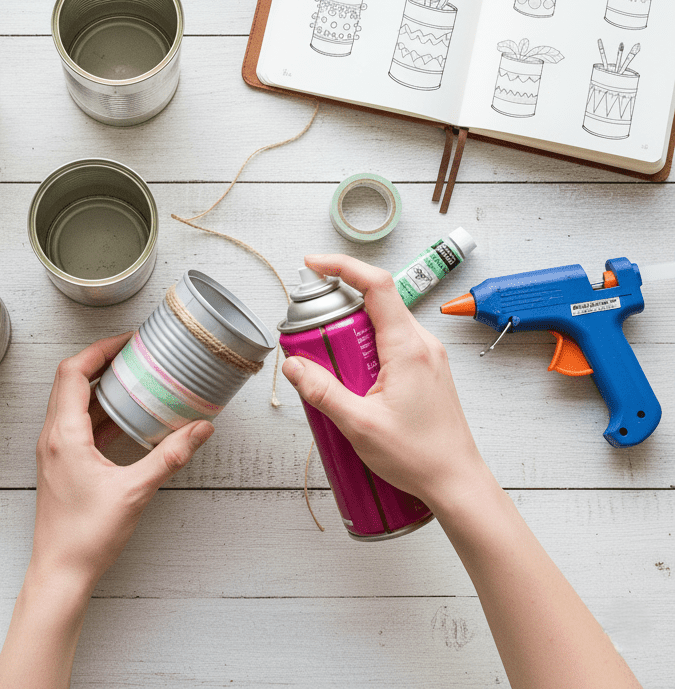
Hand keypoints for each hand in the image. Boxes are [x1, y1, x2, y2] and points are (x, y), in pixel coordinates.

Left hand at [31, 334, 214, 592]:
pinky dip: (98, 411)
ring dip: (99, 385)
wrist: (61, 572)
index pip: (72, 372)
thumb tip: (200, 429)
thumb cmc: (87, 536)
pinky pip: (76, 423)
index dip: (99, 349)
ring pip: (71, 401)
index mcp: (64, 434)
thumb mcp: (136, 491)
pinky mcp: (60, 464)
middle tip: (132, 352)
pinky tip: (125, 417)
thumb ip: (170, 456)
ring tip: (132, 377)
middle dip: (100, 360)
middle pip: (69, 380)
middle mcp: (53, 436)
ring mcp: (54, 451)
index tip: (127, 341)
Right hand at [281, 254, 487, 510]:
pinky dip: (365, 350)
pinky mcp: (425, 369)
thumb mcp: (359, 426)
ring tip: (332, 368)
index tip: (314, 266)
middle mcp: (422, 344)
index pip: (376, 285)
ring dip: (350, 334)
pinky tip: (353, 381)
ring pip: (381, 323)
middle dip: (337, 312)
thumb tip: (293, 365)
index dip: (342, 266)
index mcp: (408, 348)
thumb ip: (322, 392)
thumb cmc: (419, 457)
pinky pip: (389, 343)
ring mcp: (426, 355)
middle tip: (311, 338)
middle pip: (374, 302)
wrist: (457, 483)